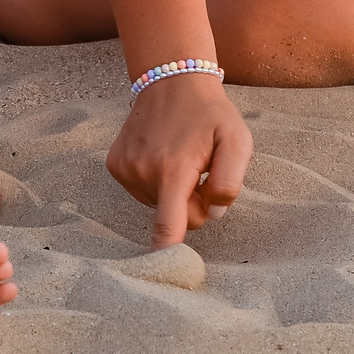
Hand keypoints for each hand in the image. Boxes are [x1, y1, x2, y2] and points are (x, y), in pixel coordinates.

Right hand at [106, 71, 252, 246]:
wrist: (172, 79)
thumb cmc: (211, 114)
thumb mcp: (237, 140)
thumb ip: (230, 181)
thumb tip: (213, 212)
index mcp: (174, 170)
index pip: (168, 227)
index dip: (169, 255)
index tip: (167, 275)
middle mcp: (143, 172)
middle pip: (174, 217)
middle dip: (192, 204)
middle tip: (202, 171)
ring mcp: (125, 168)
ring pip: (157, 205)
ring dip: (173, 191)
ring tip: (181, 157)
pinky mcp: (115, 164)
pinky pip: (141, 191)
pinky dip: (155, 181)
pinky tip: (161, 154)